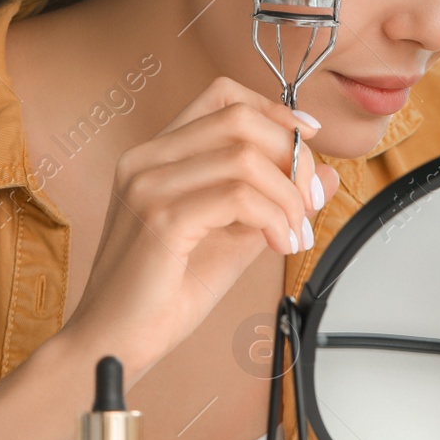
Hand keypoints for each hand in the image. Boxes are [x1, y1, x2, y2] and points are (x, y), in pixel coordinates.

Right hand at [56, 75, 338, 378]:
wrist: (114, 343)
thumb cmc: (163, 294)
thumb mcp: (233, 237)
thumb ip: (274, 200)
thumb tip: (325, 174)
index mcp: (157, 156)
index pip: (222, 96)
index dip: (274, 111)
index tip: (308, 139)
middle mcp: (146, 160)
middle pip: (239, 120)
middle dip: (291, 157)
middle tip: (309, 201)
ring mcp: (148, 187)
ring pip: (244, 158)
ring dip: (287, 196)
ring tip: (293, 233)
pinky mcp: (160, 219)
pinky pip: (238, 197)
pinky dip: (273, 218)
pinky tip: (279, 244)